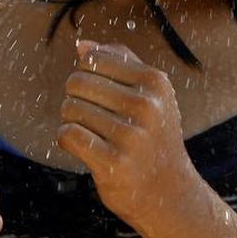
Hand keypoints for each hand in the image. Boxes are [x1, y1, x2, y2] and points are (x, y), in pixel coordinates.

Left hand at [56, 40, 199, 223]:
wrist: (169, 191)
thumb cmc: (154, 137)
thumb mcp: (151, 94)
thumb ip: (119, 62)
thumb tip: (82, 45)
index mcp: (155, 82)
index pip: (94, 59)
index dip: (87, 74)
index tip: (100, 94)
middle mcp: (146, 105)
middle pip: (78, 82)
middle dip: (76, 97)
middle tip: (92, 116)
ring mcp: (130, 135)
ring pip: (70, 108)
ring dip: (71, 120)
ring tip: (91, 132)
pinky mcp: (112, 162)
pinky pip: (68, 135)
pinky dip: (67, 139)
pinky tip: (83, 146)